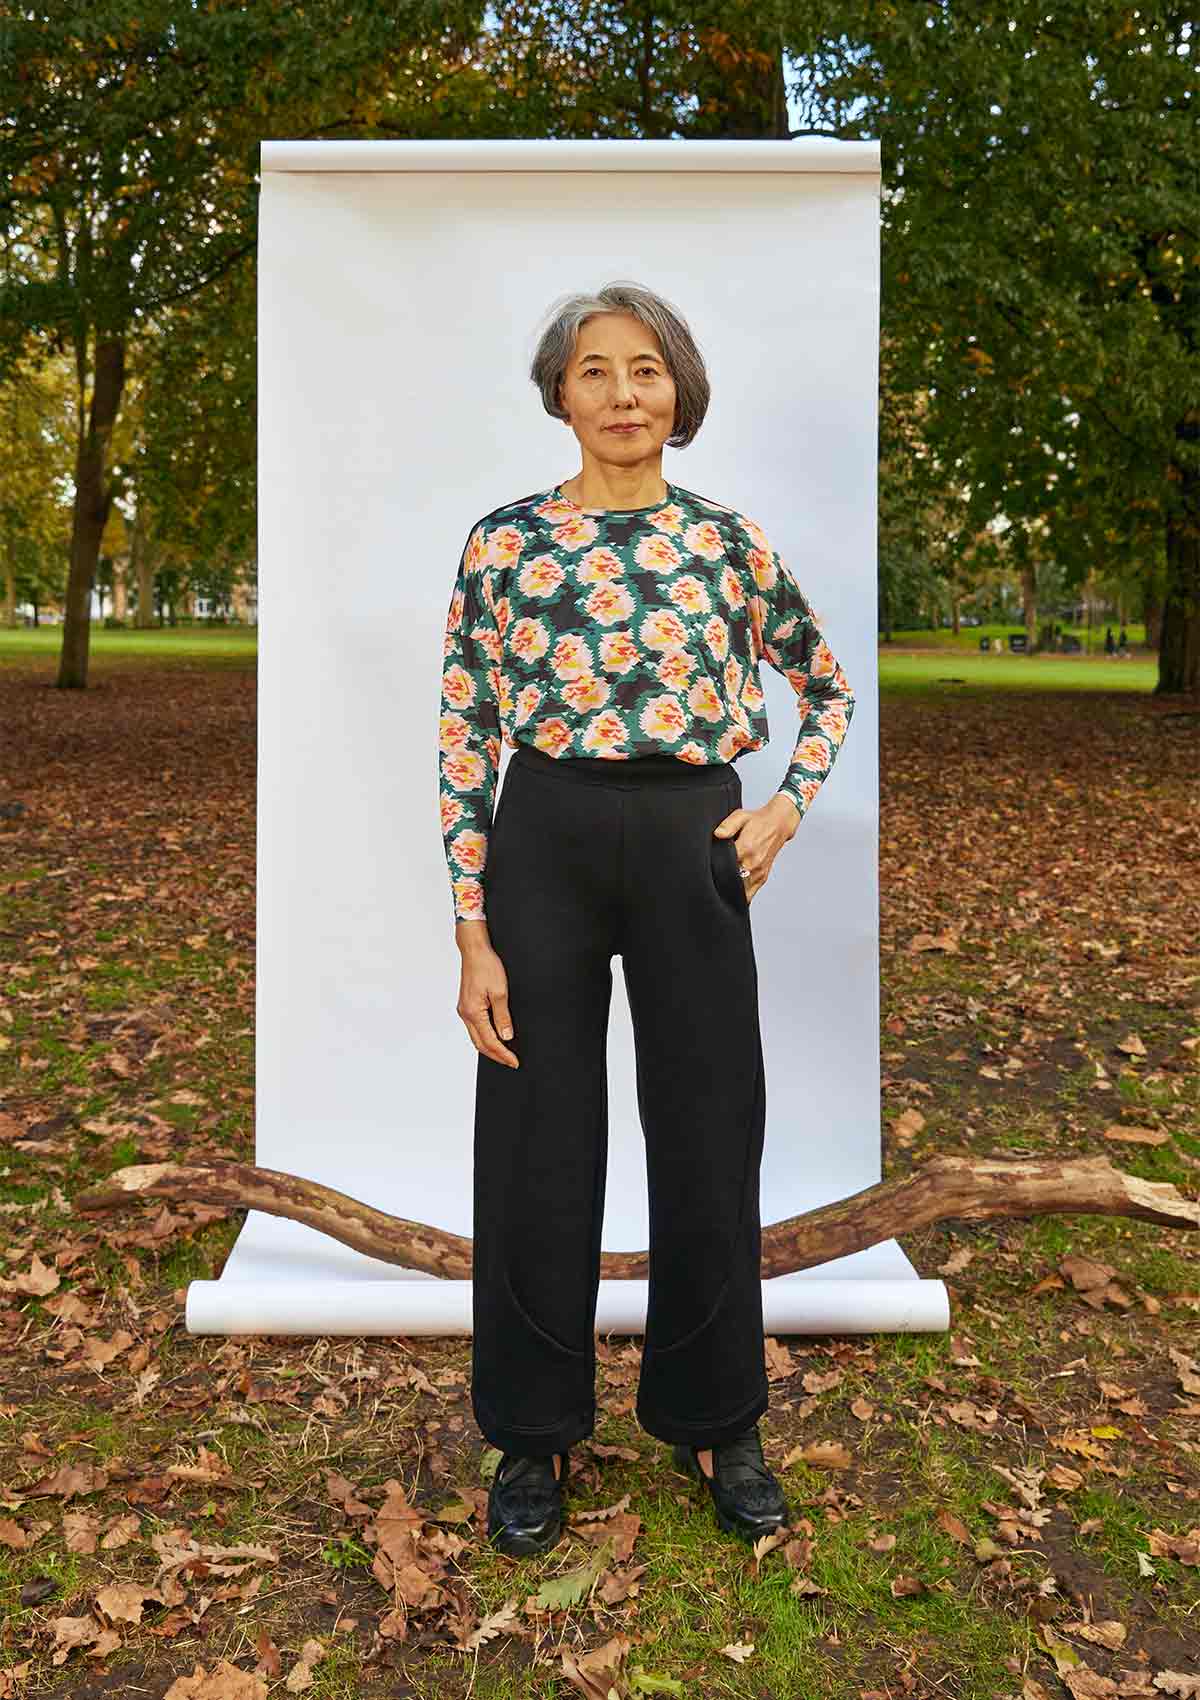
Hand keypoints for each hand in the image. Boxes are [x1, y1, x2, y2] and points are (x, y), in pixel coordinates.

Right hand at [455, 926, 519, 1067]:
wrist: (475, 951)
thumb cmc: (486, 966)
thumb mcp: (500, 992)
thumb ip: (503, 1017)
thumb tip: (506, 1037)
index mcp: (473, 1012)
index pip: (490, 1041)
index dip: (503, 1053)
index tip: (514, 1061)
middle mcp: (465, 1013)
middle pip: (480, 1043)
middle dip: (495, 1055)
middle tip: (510, 1062)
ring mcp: (464, 1010)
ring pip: (476, 1037)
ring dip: (489, 1047)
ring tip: (504, 1054)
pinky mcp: (466, 1005)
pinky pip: (474, 1027)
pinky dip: (484, 1036)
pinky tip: (493, 1037)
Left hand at [712, 793, 799, 903]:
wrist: (779, 825)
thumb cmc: (758, 821)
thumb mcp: (741, 816)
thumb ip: (728, 825)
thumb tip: (717, 834)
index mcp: (746, 848)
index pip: (725, 866)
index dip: (714, 869)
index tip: (708, 870)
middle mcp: (753, 863)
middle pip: (731, 881)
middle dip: (720, 882)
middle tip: (712, 880)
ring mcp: (759, 872)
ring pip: (740, 891)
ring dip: (730, 891)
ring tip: (720, 887)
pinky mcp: (762, 877)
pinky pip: (749, 893)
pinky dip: (740, 895)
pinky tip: (731, 891)